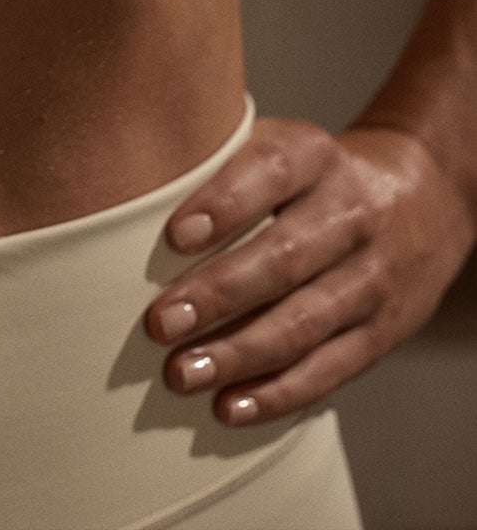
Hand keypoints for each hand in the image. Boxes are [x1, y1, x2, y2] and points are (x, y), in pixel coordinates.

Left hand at [144, 115, 476, 427]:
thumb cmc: (314, 175)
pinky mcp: (382, 332)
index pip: (270, 172)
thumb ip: (221, 158)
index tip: (173, 236)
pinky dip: (278, 393)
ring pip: (304, 323)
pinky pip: (330, 369)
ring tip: (181, 374)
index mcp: (316, 157)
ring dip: (239, 354)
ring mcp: (371, 278)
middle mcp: (350, 215)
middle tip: (159, 323)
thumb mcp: (283, 143)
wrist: (423, 200)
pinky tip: (229, 406)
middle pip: (283, 258)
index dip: (224, 204)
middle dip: (218, 295)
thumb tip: (127, 185)